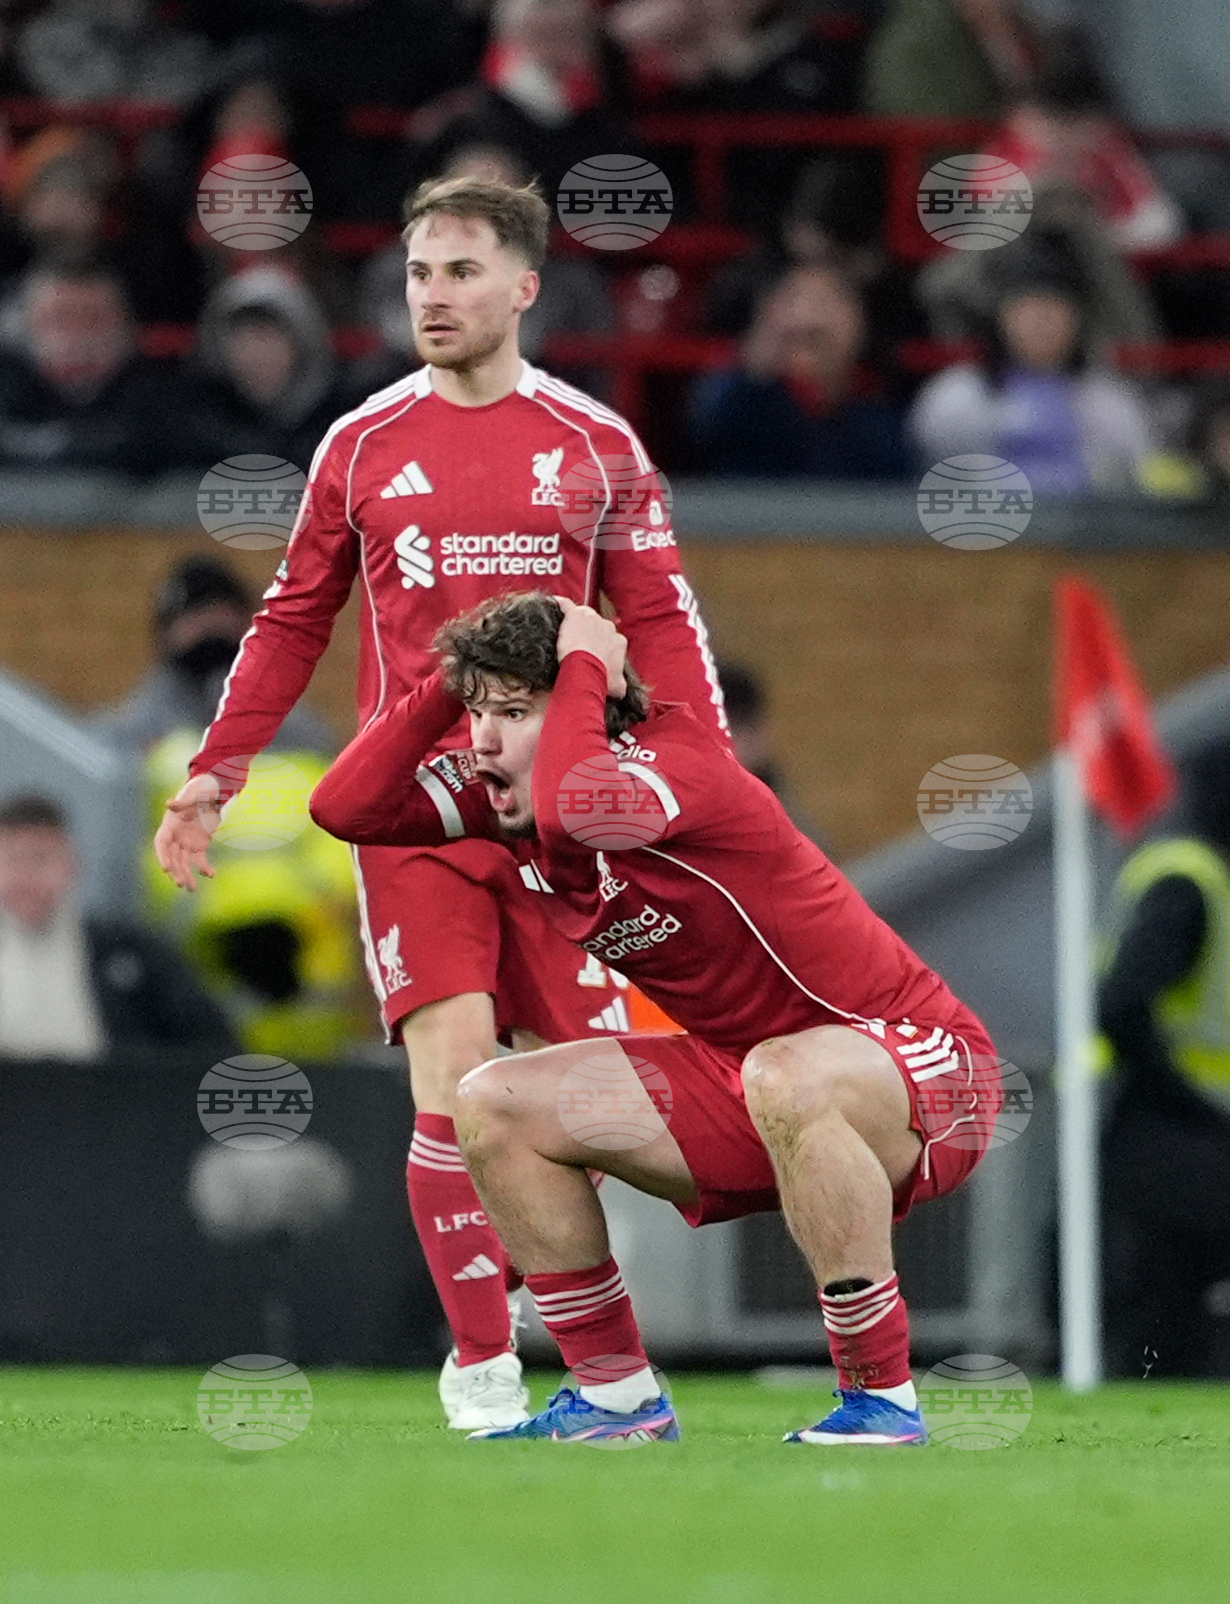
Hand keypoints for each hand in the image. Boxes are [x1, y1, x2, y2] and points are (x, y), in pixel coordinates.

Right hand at [153, 772, 222, 891]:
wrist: (216, 791)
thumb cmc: (202, 789)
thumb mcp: (194, 793)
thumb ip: (183, 802)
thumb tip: (168, 804)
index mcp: (170, 824)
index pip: (161, 843)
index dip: (162, 856)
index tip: (166, 868)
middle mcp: (176, 836)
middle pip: (172, 857)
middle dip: (176, 871)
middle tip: (181, 884)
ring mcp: (187, 842)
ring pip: (184, 863)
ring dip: (187, 875)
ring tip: (192, 889)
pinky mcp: (200, 845)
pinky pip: (200, 860)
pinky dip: (204, 868)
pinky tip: (210, 874)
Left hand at [555, 598, 627, 697]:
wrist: (585, 669)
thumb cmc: (600, 677)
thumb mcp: (617, 686)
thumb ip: (620, 685)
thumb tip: (621, 690)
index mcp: (618, 642)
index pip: (611, 641)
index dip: (602, 649)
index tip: (595, 658)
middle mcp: (608, 627)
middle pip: (598, 628)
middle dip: (590, 636)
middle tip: (580, 649)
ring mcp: (591, 619)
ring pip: (584, 617)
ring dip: (577, 623)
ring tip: (567, 633)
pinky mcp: (575, 614)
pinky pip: (566, 605)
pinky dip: (560, 604)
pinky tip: (554, 605)